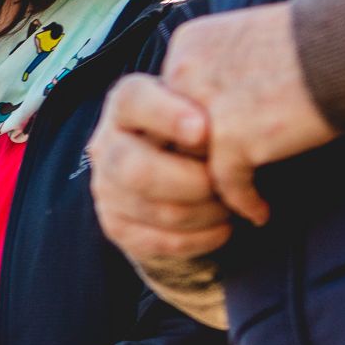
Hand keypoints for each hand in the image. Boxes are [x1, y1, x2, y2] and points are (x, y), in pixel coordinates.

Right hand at [86, 75, 236, 326]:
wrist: (182, 172)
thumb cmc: (204, 129)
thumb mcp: (208, 106)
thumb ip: (216, 104)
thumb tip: (238, 123)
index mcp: (126, 104)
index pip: (133, 102)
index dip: (167, 116)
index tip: (204, 130)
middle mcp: (107, 146)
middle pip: (135, 168)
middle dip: (191, 181)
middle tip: (226, 181)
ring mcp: (107, 189)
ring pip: (155, 209)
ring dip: (204, 212)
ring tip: (232, 204)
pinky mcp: (118, 227)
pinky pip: (160, 241)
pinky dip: (200, 238)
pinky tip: (223, 227)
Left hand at [159, 4, 336, 226]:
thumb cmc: (317, 40)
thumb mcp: (252, 40)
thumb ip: (223, 71)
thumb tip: (220, 110)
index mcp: (188, 45)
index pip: (170, 102)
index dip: (190, 131)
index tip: (209, 150)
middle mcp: (185, 74)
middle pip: (175, 134)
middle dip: (194, 164)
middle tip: (212, 188)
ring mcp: (204, 108)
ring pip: (194, 165)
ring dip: (213, 191)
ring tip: (232, 207)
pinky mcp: (233, 138)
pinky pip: (227, 186)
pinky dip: (245, 203)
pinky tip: (260, 213)